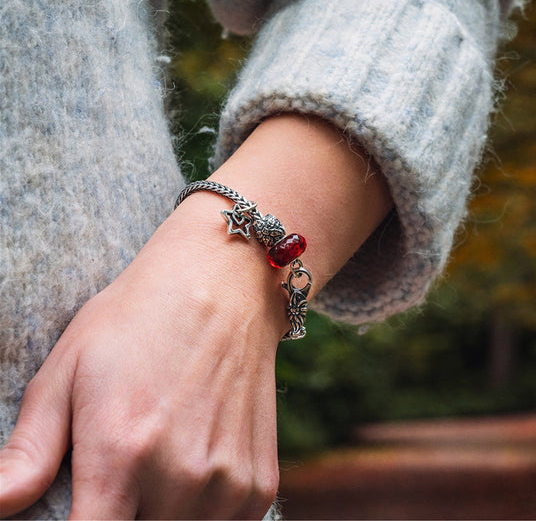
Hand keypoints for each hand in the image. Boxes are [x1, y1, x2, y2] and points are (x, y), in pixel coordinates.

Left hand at [0, 194, 283, 518]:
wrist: (222, 285)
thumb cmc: (138, 319)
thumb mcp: (69, 368)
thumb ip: (28, 452)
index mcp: (120, 455)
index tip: (83, 508)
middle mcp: (180, 478)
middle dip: (122, 515)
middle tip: (121, 473)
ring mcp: (228, 482)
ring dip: (163, 514)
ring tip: (159, 461)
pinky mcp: (259, 480)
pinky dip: (203, 510)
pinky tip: (195, 461)